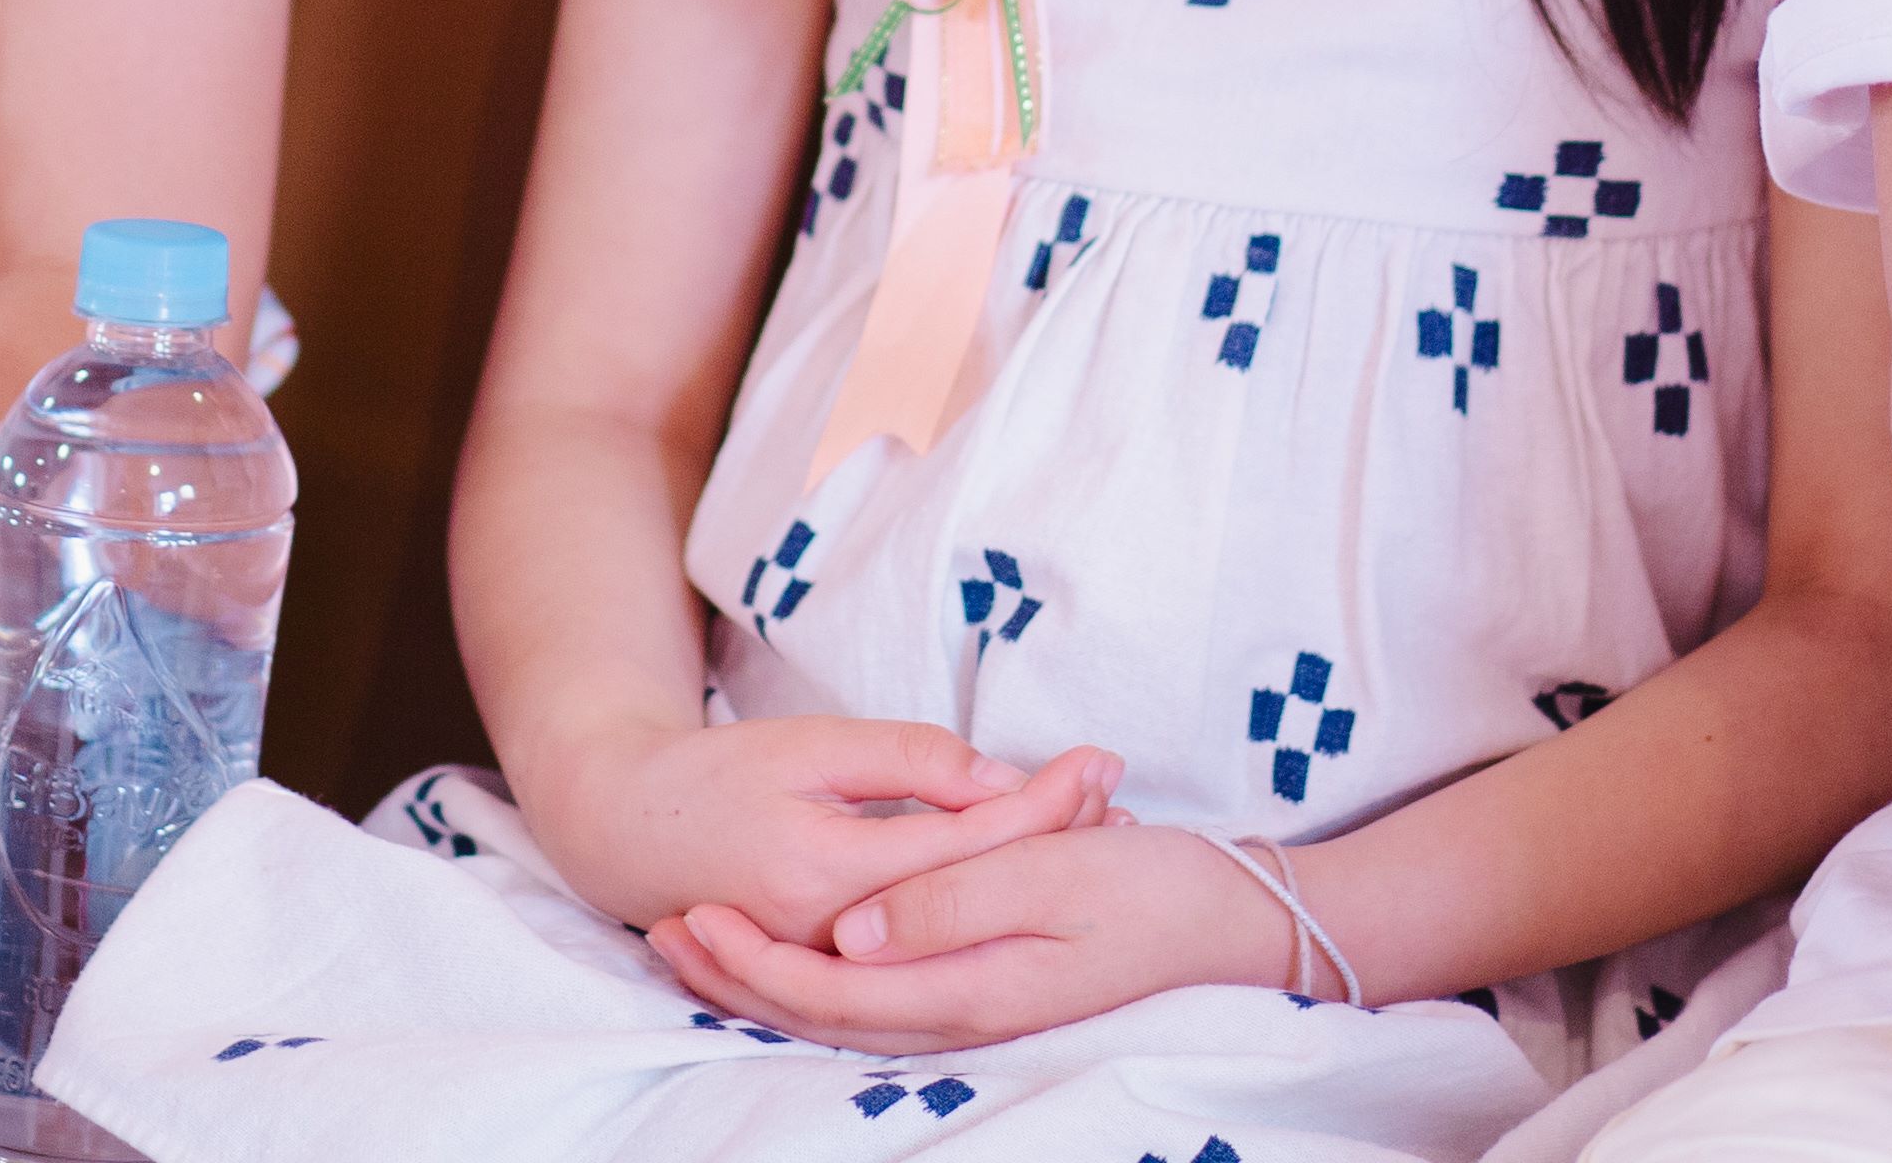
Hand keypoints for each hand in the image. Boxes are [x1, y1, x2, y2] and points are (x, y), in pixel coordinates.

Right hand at [513, 712, 1123, 943]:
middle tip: (1119, 797)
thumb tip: (1004, 783)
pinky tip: (1025, 882)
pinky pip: (927, 951)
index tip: (1098, 762)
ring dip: (1028, 883)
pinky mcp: (837, 976)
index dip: (1041, 802)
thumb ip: (909, 762)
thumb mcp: (811, 744)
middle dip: (1055, 846)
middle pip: (978, 899)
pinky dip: (981, 914)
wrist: (629, 831)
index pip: (968, 846)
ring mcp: (836, 967)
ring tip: (1094, 832)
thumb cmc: (717, 775)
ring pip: (962, 933)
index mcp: (830, 871)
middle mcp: (838, 938)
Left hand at [654, 823, 1289, 1056]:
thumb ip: (948, 905)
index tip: (689, 916)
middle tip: (661, 931)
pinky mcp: (983, 990)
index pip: (833, 990)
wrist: (1230, 920)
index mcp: (969, 987)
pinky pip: (880, 1001)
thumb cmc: (1148, 887)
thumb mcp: (1049, 878)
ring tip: (693, 942)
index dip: (755, 960)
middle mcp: (962, 1014)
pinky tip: (790, 952)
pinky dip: (818, 981)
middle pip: (823, 1013)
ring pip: (845, 1012)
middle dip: (737, 979)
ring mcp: (973, 1009)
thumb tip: (856, 936)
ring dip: (764, 982)